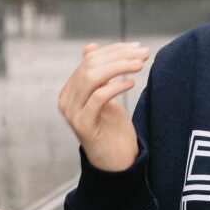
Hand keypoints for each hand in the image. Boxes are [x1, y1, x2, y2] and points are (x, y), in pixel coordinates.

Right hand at [57, 42, 148, 170]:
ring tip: (140, 65)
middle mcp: (66, 100)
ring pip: (91, 78)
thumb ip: (97, 74)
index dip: (114, 50)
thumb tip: (91, 46)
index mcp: (70, 90)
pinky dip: (116, 87)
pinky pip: (98, 98)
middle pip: (90, 66)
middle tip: (143, 53)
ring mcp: (72, 113)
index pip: (90, 60)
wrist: (115, 163)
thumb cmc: (112, 129)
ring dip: (119, 67)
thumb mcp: (106, 97)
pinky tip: (132, 83)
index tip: (137, 47)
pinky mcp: (82, 125)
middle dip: (119, 56)